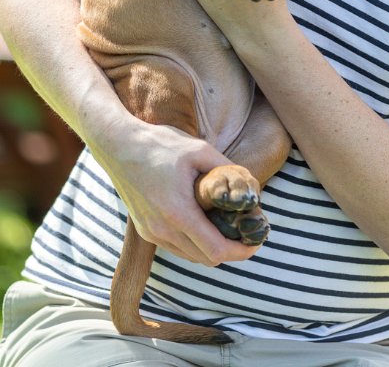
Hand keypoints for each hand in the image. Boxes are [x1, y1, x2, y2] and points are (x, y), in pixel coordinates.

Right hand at [94, 115, 261, 264]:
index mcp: (178, 213)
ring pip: (190, 255)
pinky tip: (203, 222)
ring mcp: (151, 232)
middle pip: (206, 258)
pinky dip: (193, 242)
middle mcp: (162, 230)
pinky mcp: (145, 230)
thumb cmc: (160, 144)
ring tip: (227, 226)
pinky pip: (176, 247)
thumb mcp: (200, 150)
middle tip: (245, 232)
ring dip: (210, 248)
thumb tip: (250, 186)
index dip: (241, 252)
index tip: (255, 242)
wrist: (119, 145)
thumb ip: (226, 169)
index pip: (216, 250)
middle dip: (230, 250)